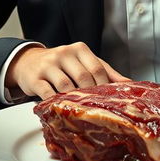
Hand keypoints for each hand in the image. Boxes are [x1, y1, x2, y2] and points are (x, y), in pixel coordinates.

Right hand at [5, 41, 130, 99]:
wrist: (30, 62)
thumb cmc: (62, 64)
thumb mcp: (84, 62)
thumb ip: (106, 71)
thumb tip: (130, 84)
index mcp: (80, 49)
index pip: (97, 68)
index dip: (104, 86)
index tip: (107, 100)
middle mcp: (64, 54)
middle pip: (83, 77)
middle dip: (90, 95)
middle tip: (95, 108)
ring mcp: (49, 65)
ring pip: (66, 86)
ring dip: (73, 100)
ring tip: (79, 110)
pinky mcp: (35, 78)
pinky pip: (47, 93)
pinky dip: (56, 103)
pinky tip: (61, 109)